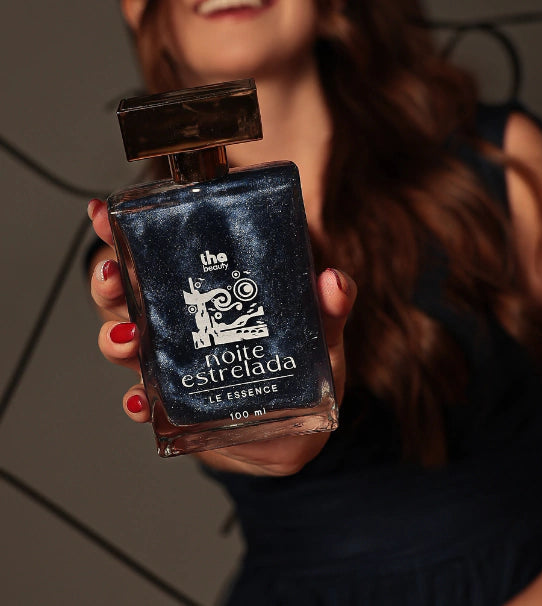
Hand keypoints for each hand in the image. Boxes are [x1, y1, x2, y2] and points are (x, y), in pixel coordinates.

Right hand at [87, 198, 355, 475]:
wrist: (298, 430)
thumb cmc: (304, 368)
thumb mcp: (322, 331)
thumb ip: (330, 306)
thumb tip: (333, 281)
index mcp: (209, 292)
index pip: (161, 253)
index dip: (127, 232)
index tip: (106, 213)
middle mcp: (182, 322)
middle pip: (130, 294)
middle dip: (110, 281)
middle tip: (112, 274)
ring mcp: (175, 363)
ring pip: (127, 342)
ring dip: (115, 337)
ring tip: (126, 337)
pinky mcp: (177, 405)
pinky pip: (146, 401)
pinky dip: (137, 400)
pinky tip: (139, 399)